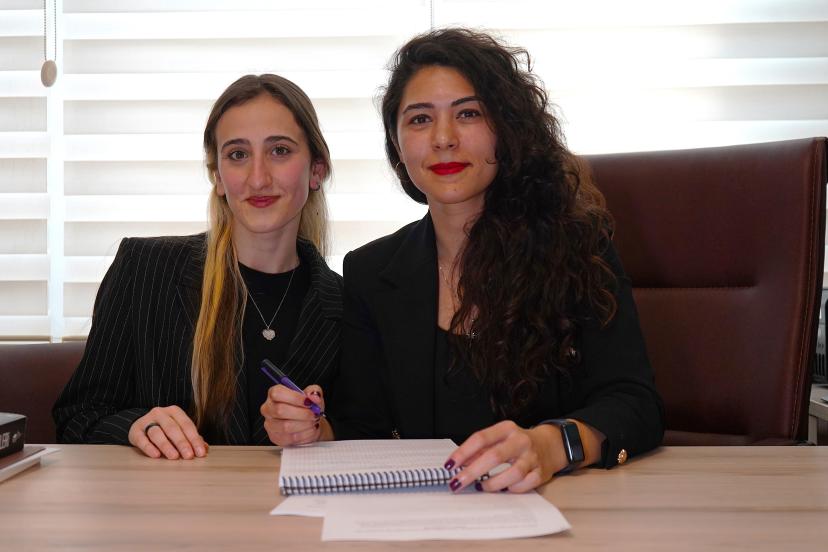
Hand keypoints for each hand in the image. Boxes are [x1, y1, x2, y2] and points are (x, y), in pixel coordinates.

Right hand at [128, 406, 208, 459]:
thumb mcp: (178, 430)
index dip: (194, 439)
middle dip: (182, 443)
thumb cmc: (164, 430)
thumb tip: (204, 449)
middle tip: (189, 456)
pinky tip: (156, 455)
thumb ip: (191, 438)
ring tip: (174, 457)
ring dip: (166, 445)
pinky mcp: (135, 431)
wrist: (140, 425)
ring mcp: (146, 421)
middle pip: (173, 428)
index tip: (200, 452)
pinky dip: (149, 448)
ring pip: (157, 433)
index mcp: (174, 412)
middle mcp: (161, 413)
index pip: (187, 425)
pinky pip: (142, 439)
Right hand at [261, 384, 331, 445]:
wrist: (309, 423)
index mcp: (274, 393)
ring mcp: (270, 424)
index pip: (277, 393)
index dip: (294, 397)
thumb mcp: (313, 394)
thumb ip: (314, 391)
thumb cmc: (307, 407)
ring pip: (286, 426)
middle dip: (302, 413)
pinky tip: (310, 429)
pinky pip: (290, 438)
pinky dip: (305, 434)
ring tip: (313, 421)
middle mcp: (268, 408)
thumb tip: (314, 396)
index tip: (308, 402)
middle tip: (314, 414)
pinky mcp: (275, 438)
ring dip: (304, 424)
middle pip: (280, 410)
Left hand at [444, 420, 565, 492]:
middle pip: (494, 456)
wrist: (549, 445)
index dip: (463, 452)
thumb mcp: (499, 439)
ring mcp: (532, 457)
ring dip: (493, 483)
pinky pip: (524, 485)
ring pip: (512, 474)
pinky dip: (511, 489)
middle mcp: (520, 441)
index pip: (481, 438)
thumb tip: (458, 463)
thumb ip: (480, 449)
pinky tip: (503, 489)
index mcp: (506, 428)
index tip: (450, 465)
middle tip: (457, 483)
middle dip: (472, 472)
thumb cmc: (516, 443)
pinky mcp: (541, 472)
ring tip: (482, 487)